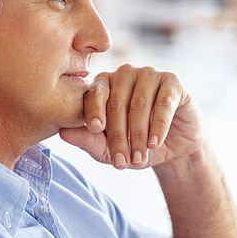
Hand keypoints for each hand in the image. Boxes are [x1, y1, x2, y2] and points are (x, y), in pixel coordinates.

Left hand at [59, 64, 202, 169]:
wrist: (173, 149)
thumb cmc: (136, 146)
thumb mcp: (110, 150)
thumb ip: (88, 140)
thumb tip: (62, 133)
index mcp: (104, 85)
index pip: (94, 94)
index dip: (94, 112)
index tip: (95, 130)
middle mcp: (125, 74)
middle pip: (117, 102)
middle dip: (118, 135)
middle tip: (121, 162)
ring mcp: (149, 74)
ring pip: (139, 103)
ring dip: (138, 134)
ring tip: (139, 158)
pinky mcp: (172, 82)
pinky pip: (163, 102)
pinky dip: (158, 125)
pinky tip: (155, 143)